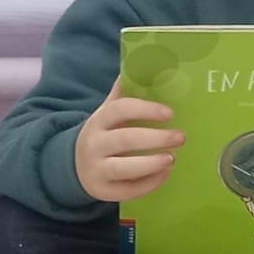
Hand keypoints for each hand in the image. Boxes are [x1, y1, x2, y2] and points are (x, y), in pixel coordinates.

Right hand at [75, 78, 184, 202]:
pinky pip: (128, 190)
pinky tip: (164, 173)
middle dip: (155, 138)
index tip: (170, 113)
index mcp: (99, 120)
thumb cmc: (102, 135)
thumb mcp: (106, 113)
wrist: (72, 164)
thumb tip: (138, 62)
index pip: (120, 109)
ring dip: (151, 164)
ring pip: (124, 168)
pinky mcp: (102, 191)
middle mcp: (94, 144)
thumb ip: (122, 94)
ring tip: (172, 158)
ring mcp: (97, 169)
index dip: (146, 110)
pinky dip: (149, 183)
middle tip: (181, 137)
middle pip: (125, 140)